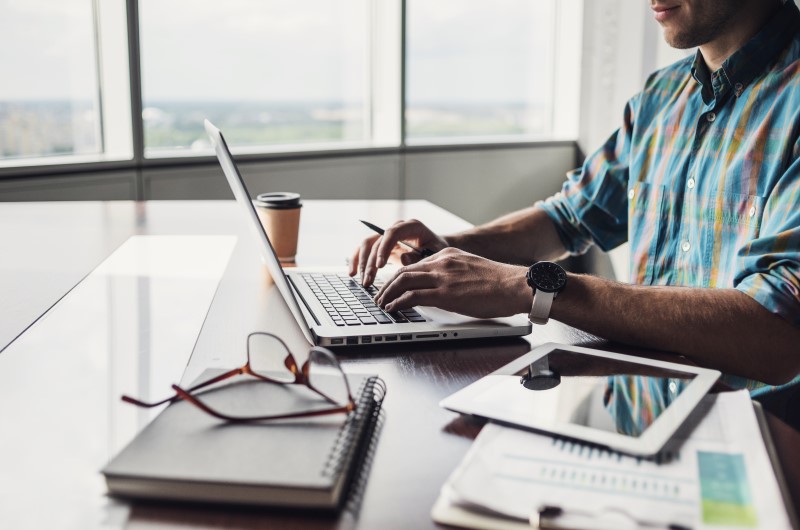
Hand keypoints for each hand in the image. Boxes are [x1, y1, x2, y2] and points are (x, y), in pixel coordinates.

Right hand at [348, 219, 448, 285]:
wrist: (437, 247)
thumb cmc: (438, 250)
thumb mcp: (435, 254)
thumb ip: (420, 256)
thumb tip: (402, 258)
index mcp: (411, 227)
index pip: (392, 233)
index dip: (384, 249)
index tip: (380, 266)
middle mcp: (396, 228)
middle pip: (377, 241)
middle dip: (371, 263)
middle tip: (369, 281)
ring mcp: (387, 235)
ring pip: (367, 245)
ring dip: (363, 263)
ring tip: (364, 282)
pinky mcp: (381, 244)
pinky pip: (365, 250)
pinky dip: (358, 260)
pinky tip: (353, 273)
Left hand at [374, 247, 530, 318]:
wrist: (515, 285)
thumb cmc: (499, 283)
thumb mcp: (471, 269)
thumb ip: (454, 274)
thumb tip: (445, 287)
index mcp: (448, 255)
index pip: (415, 264)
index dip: (399, 276)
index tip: (392, 285)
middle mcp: (442, 263)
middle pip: (404, 271)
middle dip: (387, 285)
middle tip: (379, 296)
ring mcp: (442, 277)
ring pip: (403, 281)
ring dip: (388, 294)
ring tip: (381, 304)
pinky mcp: (445, 293)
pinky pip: (413, 296)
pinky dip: (398, 303)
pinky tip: (393, 309)